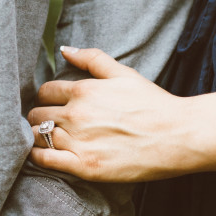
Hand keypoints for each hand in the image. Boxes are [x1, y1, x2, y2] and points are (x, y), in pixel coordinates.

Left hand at [28, 47, 195, 182]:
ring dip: (38, 136)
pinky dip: (38, 156)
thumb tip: (64, 49)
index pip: (46, 91)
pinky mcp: (84, 166)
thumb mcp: (124, 74)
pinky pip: (44, 159)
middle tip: (50, 123)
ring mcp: (79, 141)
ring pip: (37, 136)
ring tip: (48, 139)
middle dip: (41, 116)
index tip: (54, 105)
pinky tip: (44, 154)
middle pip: (37, 114)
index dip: (47, 98)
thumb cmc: (153, 104)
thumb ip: (92, 59)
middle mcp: (76, 115)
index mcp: (84, 90)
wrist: (178, 136)